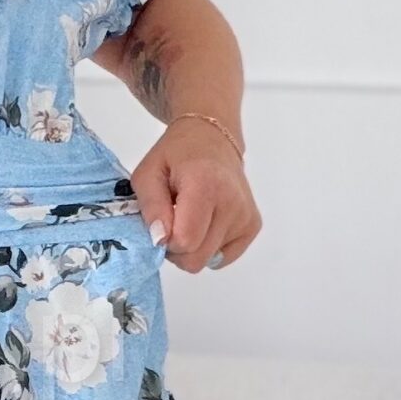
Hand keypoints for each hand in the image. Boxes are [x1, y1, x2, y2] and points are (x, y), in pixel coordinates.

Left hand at [132, 117, 261, 272]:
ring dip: (193, 247)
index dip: (165, 241)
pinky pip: (223, 257)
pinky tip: (206, 223)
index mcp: (206, 186)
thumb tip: (160, 240)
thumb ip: (151, 207)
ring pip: (209, 260)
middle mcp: (233, 203)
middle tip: (172, 223)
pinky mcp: (253, 226)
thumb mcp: (148, 174)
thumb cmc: (176, 156)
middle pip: (197, 258)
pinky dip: (209, 247)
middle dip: (177, 249)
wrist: (212, 139)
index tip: (161, 221)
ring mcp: (246, 216)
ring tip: (190, 217)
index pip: (185, 241)